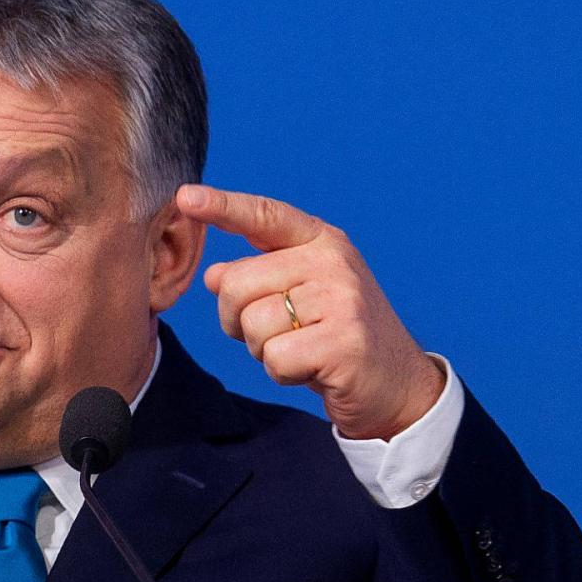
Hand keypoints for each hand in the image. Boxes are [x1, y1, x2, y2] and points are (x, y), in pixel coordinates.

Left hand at [176, 184, 443, 440]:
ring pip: (253, 325)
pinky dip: (283, 374)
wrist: (397, 385)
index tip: (184, 197)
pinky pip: (275, 358)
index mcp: (321, 242)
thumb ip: (257, 279)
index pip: (264, 216)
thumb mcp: (298, 297)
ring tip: (302, 351)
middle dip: (238, 320)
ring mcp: (342, 300)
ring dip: (264, 351)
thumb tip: (213, 274)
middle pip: (238, 283)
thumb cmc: (335, 337)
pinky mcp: (345, 342)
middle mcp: (333, 262)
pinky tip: (313, 370)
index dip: (222, 206)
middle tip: (277, 335)